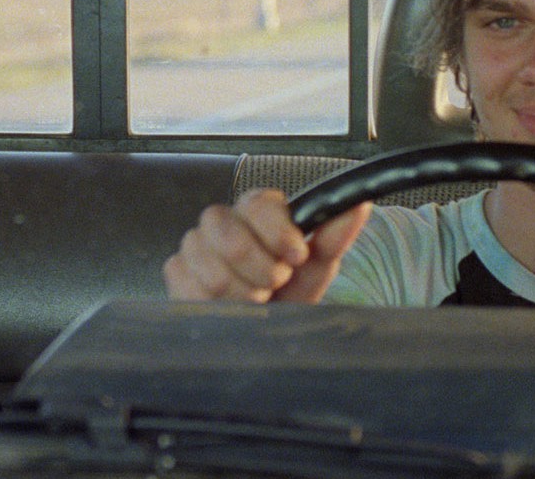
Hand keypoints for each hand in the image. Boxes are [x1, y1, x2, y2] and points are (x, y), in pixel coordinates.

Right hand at [163, 188, 370, 303]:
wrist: (264, 331)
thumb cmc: (288, 295)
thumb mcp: (316, 269)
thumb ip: (333, 236)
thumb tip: (357, 205)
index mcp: (257, 211)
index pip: (258, 203)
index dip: (278, 232)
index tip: (297, 255)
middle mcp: (223, 221)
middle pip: (228, 234)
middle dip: (260, 270)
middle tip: (275, 283)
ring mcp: (196, 245)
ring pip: (209, 265)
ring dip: (241, 293)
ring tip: (255, 300)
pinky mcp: (177, 271)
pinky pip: (187, 283)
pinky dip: (214, 303)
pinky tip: (229, 307)